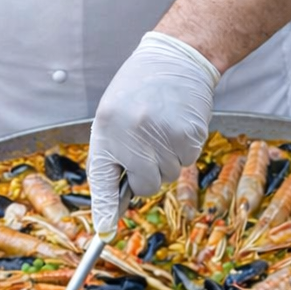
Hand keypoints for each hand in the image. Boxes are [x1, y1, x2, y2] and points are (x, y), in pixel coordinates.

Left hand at [88, 31, 219, 236]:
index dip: (104, 209)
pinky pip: (187, 160)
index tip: (104, 232)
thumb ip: (114, 150)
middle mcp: (132, 134)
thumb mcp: (112, 113)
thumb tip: (117, 194)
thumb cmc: (140, 87)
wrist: (176, 58)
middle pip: (145, 185)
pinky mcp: (188, 135)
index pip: (102, 178)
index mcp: (106, 127)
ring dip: (168, 158)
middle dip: (148, 175)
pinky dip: (184, 148)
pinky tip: (178, 122)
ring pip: (168, 174)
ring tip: (163, 125)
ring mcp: (161, 135)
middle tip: (149, 147)